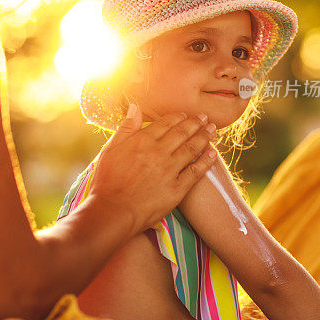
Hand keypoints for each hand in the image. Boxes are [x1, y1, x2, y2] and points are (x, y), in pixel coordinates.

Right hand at [90, 104, 216, 235]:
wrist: (112, 212)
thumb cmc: (107, 182)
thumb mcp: (110, 150)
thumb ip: (125, 128)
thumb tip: (135, 107)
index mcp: (142, 141)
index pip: (165, 124)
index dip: (178, 117)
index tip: (186, 115)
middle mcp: (158, 153)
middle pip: (182, 133)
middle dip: (196, 123)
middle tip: (205, 117)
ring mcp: (169, 170)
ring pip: (191, 148)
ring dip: (204, 137)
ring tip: (213, 129)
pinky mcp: (177, 189)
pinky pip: (196, 172)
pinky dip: (206, 161)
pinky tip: (213, 153)